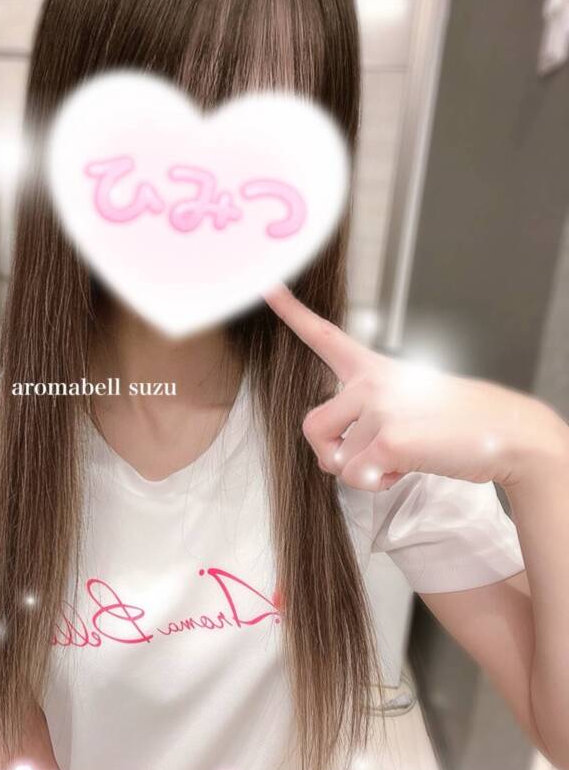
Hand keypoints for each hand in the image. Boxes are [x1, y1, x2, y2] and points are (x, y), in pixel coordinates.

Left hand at [264, 286, 567, 492]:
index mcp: (372, 368)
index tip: (266, 286)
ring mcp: (380, 407)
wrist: (503, 430)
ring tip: (397, 458)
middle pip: (311, 427)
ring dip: (361, 473)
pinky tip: (407, 468)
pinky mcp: (390, 437)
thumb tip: (336, 459)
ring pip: (336, 460)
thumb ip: (364, 418)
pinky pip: (358, 477)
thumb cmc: (451, 422)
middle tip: (365, 458)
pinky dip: (379, 483)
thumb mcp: (405, 403)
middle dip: (329, 454)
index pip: (324, 335)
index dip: (290, 312)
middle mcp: (370, 382)